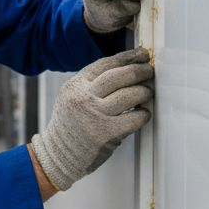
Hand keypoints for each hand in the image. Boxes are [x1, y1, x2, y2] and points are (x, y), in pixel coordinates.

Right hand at [30, 49, 152, 190]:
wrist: (59, 154)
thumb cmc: (71, 126)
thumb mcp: (73, 97)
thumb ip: (93, 84)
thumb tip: (127, 70)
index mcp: (75, 85)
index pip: (105, 64)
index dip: (127, 57)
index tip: (141, 54)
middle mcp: (83, 97)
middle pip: (119, 76)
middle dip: (139, 71)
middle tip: (149, 71)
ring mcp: (94, 115)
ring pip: (129, 95)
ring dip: (144, 91)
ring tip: (148, 92)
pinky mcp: (105, 133)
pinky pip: (133, 118)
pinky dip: (143, 114)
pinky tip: (143, 114)